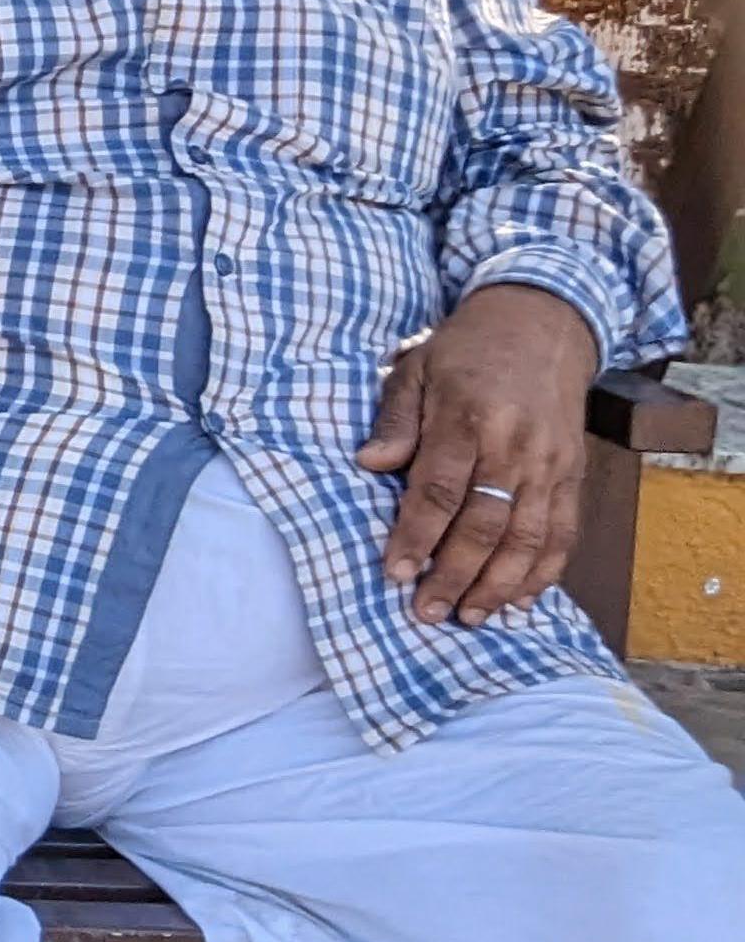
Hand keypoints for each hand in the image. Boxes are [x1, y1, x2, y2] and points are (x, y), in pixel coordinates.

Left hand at [358, 283, 596, 625]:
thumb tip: (368, 464)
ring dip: (498, 584)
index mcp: (469, 418)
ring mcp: (551, 464)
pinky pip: (563, 532)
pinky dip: (544, 571)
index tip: (394, 573)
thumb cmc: (466, 350)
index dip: (416, 537)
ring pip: (528, 538)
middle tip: (426, 612)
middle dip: (454, 574)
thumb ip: (394, 419)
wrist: (543, 324)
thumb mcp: (416, 367)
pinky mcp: (573, 474)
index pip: (440, 491)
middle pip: (485, 525)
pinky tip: (520, 600)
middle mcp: (516, 447)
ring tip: (469, 617)